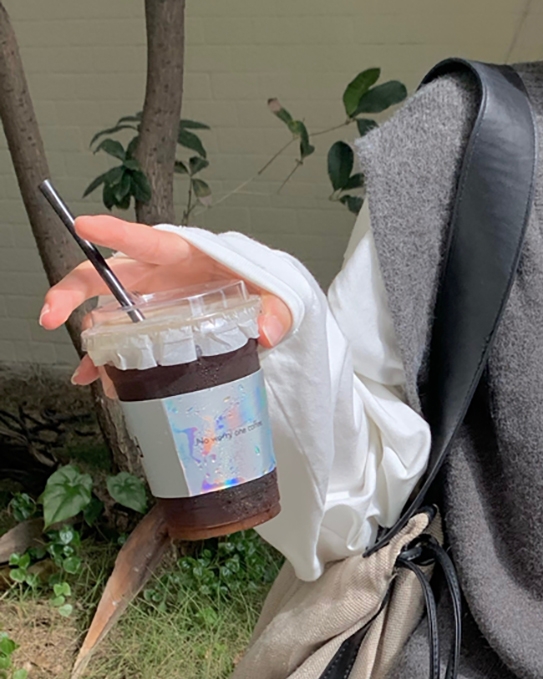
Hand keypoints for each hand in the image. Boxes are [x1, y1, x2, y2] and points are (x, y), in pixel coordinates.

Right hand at [39, 214, 293, 397]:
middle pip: (106, 275)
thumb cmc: (264, 287)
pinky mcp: (154, 321)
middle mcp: (161, 274)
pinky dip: (107, 357)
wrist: (266, 301)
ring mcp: (153, 298)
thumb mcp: (278, 295)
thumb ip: (276, 311)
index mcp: (188, 255)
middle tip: (53, 313)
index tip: (84, 225)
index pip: (148, 241)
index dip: (116, 232)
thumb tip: (266, 331)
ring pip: (107, 310)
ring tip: (81, 365)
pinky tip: (96, 377)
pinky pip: (122, 337)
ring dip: (88, 336)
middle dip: (73, 291)